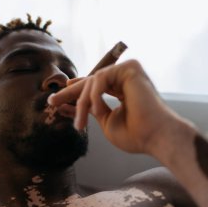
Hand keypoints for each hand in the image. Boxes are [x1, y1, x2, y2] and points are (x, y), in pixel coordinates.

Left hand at [48, 60, 188, 154]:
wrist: (156, 137)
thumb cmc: (136, 135)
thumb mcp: (106, 122)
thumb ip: (92, 110)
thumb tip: (71, 104)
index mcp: (122, 89)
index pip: (94, 87)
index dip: (75, 93)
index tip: (58, 101)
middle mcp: (125, 78)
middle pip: (91, 82)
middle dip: (69, 93)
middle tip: (51, 101)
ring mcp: (128, 72)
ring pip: (92, 82)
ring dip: (82, 102)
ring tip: (80, 123)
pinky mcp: (130, 68)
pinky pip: (100, 79)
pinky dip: (95, 96)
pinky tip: (98, 110)